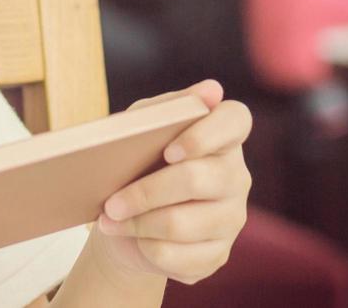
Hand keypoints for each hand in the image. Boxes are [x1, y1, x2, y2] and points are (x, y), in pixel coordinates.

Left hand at [90, 81, 251, 285]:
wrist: (124, 219)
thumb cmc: (135, 161)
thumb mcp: (140, 128)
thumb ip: (168, 108)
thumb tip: (211, 89)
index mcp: (223, 135)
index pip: (236, 121)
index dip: (205, 134)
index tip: (169, 150)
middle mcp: (236, 175)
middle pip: (197, 179)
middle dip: (146, 192)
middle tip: (111, 203)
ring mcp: (232, 217)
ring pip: (184, 224)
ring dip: (138, 223)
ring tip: (110, 221)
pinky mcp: (218, 254)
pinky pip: (182, 257)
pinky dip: (147, 250)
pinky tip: (133, 241)